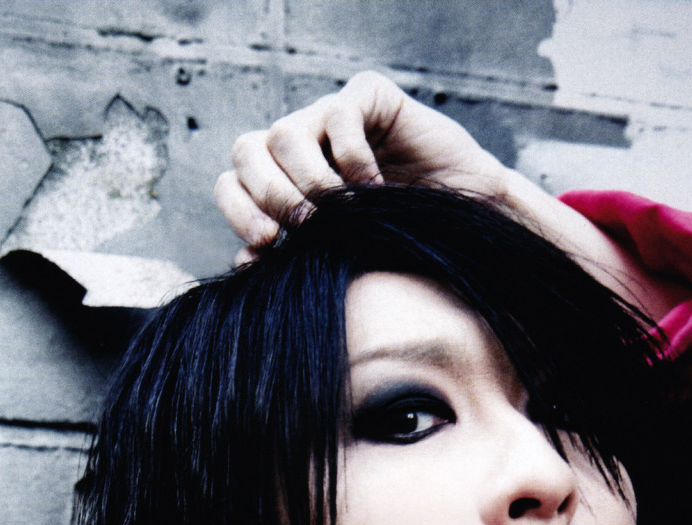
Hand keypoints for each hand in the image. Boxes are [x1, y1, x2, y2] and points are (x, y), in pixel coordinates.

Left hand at [214, 71, 503, 257]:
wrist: (457, 227)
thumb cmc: (395, 243)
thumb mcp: (335, 256)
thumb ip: (291, 256)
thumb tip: (244, 261)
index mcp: (281, 179)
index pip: (233, 182)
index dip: (240, 209)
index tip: (267, 243)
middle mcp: (299, 143)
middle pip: (248, 149)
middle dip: (269, 194)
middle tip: (301, 227)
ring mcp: (329, 116)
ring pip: (284, 132)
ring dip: (308, 180)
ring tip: (341, 212)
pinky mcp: (367, 96)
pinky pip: (338, 117)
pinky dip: (351, 159)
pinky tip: (374, 188)